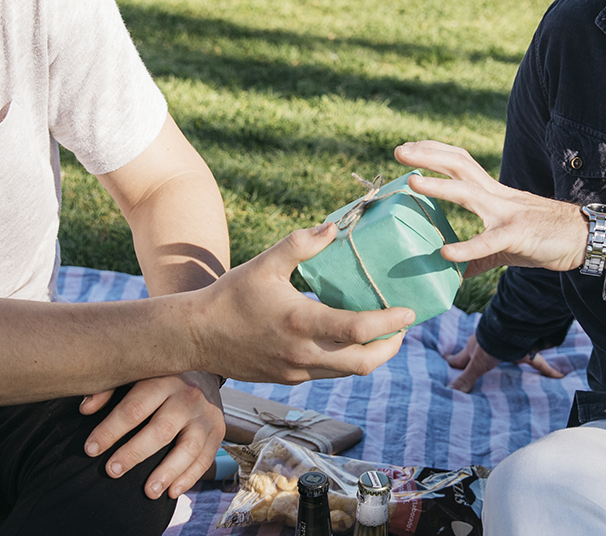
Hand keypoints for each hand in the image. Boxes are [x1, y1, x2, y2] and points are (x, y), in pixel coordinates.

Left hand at [80, 371, 224, 499]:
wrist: (203, 367)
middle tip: (111, 471)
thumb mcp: (135, 374)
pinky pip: (205, 457)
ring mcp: (205, 415)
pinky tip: (172, 492)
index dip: (110, 430)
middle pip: (160, 429)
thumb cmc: (158, 376)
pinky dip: (190, 477)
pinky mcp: (218, 430)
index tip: (90, 449)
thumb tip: (85, 409)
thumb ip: (108, 389)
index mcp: (162, 379)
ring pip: (188, 447)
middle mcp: (186, 396)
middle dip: (134, 453)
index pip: (133, 408)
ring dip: (167, 472)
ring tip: (148, 493)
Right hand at [193, 223, 413, 382]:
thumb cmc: (231, 296)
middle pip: (363, 363)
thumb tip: (333, 227)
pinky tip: (350, 340)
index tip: (408, 311)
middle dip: (391, 346)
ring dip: (373, 355)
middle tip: (403, 326)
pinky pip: (330, 373)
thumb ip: (300, 244)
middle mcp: (302, 354)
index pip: (357, 330)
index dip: (389, 322)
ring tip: (385, 334)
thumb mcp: (265, 263)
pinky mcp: (289, 378)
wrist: (197, 336)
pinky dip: (348, 359)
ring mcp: (296, 371)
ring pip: (349, 372)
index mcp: (300, 323)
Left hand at [393, 141, 589, 276]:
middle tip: (399, 150)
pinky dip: (467, 247)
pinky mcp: (519, 235)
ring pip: (469, 192)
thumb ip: (477, 255)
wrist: (584, 239)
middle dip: (428, 154)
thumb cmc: (545, 238)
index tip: (409, 147)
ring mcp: (507, 213)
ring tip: (411, 183)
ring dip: (438, 186)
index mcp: (493, 193)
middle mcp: (497, 196)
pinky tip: (445, 253)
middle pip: (459, 164)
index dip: (434, 151)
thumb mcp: (505, 244)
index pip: (460, 161)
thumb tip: (454, 271)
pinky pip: (489, 242)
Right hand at [445, 334, 565, 392]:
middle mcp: (487, 343)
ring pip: (503, 352)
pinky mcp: (523, 347)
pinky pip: (537, 360)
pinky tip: (559, 376)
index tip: (445, 361)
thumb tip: (450, 393)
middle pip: (478, 352)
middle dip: (474, 358)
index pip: (458, 358)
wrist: (509, 325)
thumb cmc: (490, 343)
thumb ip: (466, 380)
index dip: (451, 361)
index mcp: (473, 349)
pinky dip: (548, 370)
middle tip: (473, 363)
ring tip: (509, 367)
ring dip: (505, 359)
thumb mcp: (477, 365)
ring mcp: (504, 343)